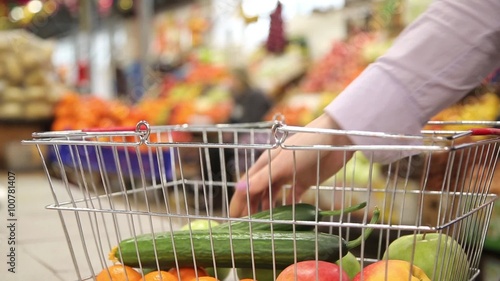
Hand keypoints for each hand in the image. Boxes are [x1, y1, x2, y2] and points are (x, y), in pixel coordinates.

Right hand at [229, 113, 354, 216]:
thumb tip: (238, 189)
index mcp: (265, 163)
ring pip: (273, 195)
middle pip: (258, 192)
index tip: (233, 218)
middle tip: (248, 226)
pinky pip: (292, 198)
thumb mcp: (283, 163)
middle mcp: (274, 170)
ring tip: (265, 225)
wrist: (336, 139)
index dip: (239, 201)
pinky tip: (287, 219)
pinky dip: (288, 208)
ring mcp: (289, 176)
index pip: (247, 185)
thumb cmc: (306, 146)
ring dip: (267, 208)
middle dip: (251, 207)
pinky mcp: (304, 181)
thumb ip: (263, 178)